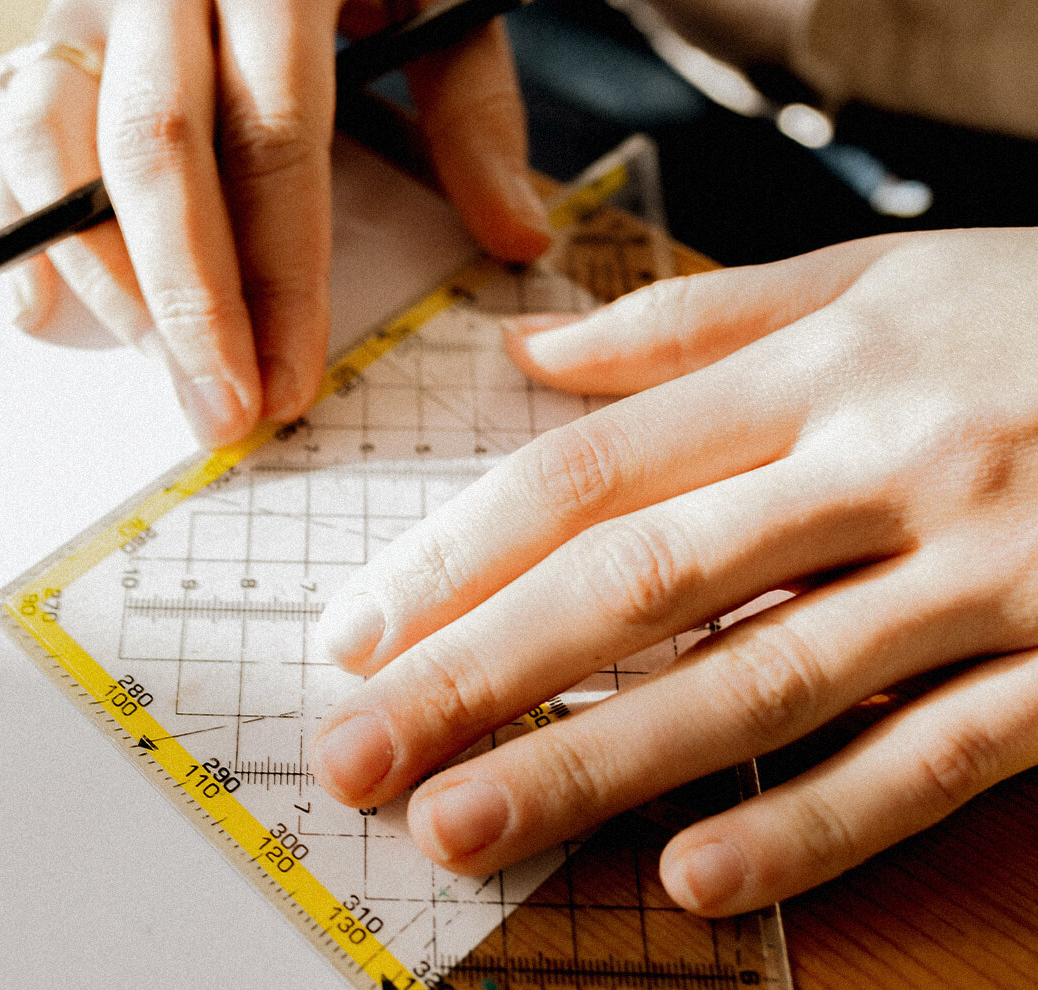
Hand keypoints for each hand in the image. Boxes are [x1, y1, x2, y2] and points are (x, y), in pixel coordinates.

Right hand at [0, 0, 551, 446]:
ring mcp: (95, 1)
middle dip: (187, 305)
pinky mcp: (53, 29)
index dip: (281, 276)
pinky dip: (13, 220)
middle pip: (155, 154)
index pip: (273, 138)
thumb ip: (471, 108)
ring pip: (58, 141)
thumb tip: (518, 235)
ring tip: (157, 370)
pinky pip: (8, 125)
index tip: (290, 382)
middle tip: (220, 412)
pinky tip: (40, 306)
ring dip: (101, 276)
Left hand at [311, 228, 1037, 914]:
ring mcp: (985, 579)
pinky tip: (693, 882)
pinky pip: (928, 765)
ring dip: (599, 766)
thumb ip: (697, 320)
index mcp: (822, 371)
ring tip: (466, 825)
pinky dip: (810, 828)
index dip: (458, 556)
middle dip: (482, 674)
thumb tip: (529, 351)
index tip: (353, 632)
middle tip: (357, 753)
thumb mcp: (883, 283)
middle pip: (640, 581)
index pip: (592, 473)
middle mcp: (886, 469)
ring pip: (760, 682)